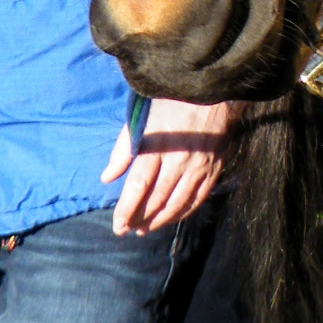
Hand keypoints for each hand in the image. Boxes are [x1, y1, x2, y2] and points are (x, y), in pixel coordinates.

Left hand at [102, 98, 236, 234]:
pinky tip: (172, 218)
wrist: (212, 93)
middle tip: (128, 229)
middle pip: (157, 199)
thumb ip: (123, 150)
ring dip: (160, 220)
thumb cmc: (170, 104)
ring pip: (179, 203)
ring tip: (145, 229)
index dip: (127, 209)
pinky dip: (184, 212)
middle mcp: (180, 160)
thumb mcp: (141, 120)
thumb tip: (107, 178)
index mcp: (158, 147)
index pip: (139, 186)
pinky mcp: (215, 167)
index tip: (118, 225)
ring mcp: (199, 166)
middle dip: (140, 218)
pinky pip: (199, 197)